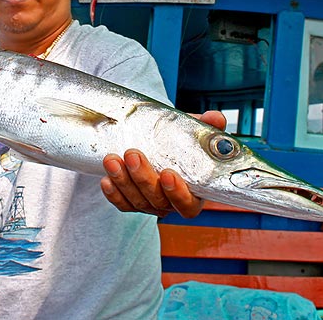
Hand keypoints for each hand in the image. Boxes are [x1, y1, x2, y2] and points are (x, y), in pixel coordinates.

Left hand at [101, 110, 226, 218]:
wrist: (158, 141)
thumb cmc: (180, 141)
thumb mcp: (193, 131)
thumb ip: (207, 126)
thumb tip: (216, 118)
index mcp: (194, 192)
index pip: (187, 204)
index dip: (178, 193)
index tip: (168, 173)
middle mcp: (171, 203)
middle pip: (157, 201)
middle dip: (143, 179)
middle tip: (133, 154)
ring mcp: (150, 204)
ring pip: (136, 201)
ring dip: (123, 181)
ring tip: (112, 159)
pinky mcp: (131, 202)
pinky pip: (122, 203)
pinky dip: (113, 194)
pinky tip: (106, 179)